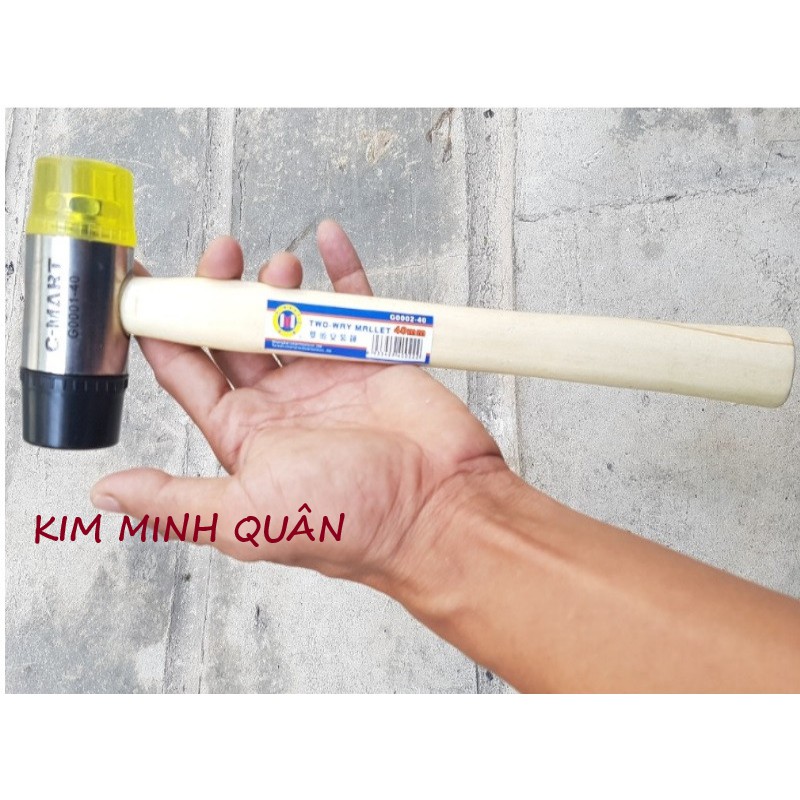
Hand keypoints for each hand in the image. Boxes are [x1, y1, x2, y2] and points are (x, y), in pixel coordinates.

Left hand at [92, 221, 505, 588]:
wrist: (436, 511)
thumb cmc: (347, 521)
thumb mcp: (246, 516)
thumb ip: (176, 501)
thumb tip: (107, 493)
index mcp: (245, 433)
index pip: (187, 371)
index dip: (159, 329)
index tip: (141, 288)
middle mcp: (283, 402)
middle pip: (235, 331)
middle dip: (219, 290)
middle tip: (220, 256)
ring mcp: (330, 376)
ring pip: (291, 312)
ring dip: (275, 282)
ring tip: (276, 266)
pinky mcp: (375, 356)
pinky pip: (354, 301)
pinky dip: (342, 267)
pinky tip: (327, 239)